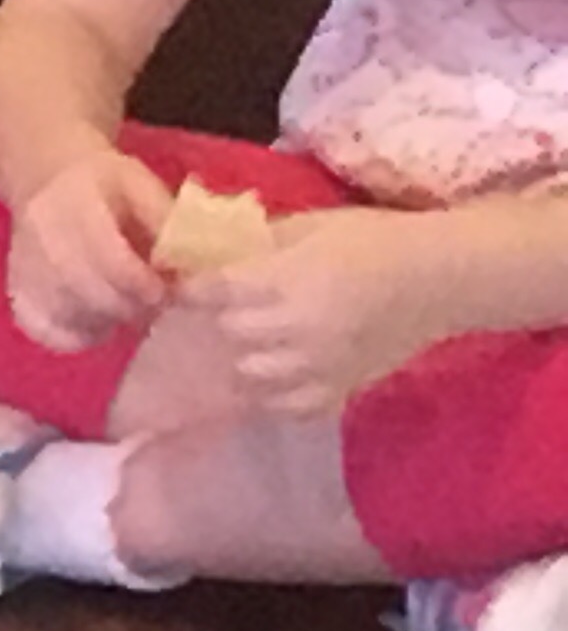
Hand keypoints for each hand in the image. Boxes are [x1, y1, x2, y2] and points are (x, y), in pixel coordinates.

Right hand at [3, 146, 172, 352]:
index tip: (164, 291)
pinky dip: (72, 334)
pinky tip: (95, 321)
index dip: (143, 284)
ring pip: (67, 314)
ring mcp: (24, 267)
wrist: (43, 175)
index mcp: (75, 204)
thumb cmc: (102, 182)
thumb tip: (189, 267)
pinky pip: (42, 328)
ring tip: (126, 307)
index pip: (109, 260)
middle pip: (88, 292)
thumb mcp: (139, 183)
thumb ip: (164, 220)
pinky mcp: (18, 288)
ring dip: (106, 320)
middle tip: (153, 304)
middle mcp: (42, 238)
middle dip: (131, 307)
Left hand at [184, 205, 455, 416]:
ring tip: (254, 341)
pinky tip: (281, 372)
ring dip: (245, 356)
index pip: (212, 290)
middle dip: (223, 318)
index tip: (188, 283)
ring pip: (251, 375)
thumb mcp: (307, 224)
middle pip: (230, 332)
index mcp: (283, 281)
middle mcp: (295, 329)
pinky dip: (276, 393)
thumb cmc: (374, 240)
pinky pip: (288, 406)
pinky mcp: (341, 390)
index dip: (193, 286)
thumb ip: (256, 241)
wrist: (441, 277)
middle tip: (227, 308)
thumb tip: (210, 248)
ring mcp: (318, 366)